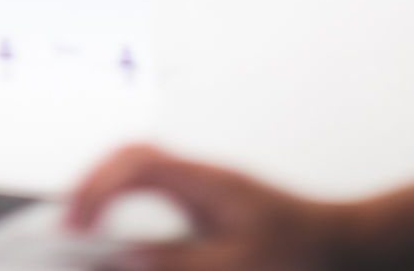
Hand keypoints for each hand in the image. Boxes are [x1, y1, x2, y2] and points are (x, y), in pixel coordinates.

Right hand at [65, 145, 335, 270]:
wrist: (343, 245)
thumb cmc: (302, 252)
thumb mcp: (236, 267)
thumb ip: (177, 262)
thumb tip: (124, 259)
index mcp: (207, 182)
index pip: (136, 163)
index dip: (96, 188)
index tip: (76, 223)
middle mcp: (202, 176)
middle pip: (132, 154)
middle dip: (93, 181)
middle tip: (70, 221)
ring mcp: (206, 184)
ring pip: (143, 165)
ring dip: (109, 188)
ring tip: (85, 225)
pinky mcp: (209, 199)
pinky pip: (157, 185)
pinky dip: (130, 200)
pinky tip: (124, 231)